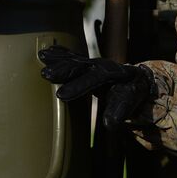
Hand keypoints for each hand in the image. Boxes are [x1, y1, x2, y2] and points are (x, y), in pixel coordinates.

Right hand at [37, 45, 151, 126]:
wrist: (135, 78)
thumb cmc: (130, 93)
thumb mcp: (129, 102)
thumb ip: (119, 112)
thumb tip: (109, 125)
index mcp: (112, 74)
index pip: (94, 79)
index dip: (78, 86)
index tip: (61, 95)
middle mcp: (101, 65)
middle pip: (81, 66)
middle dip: (64, 69)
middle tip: (46, 74)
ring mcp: (92, 62)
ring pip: (74, 59)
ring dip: (58, 59)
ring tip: (42, 56)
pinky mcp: (86, 62)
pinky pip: (72, 57)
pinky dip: (59, 54)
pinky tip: (45, 52)